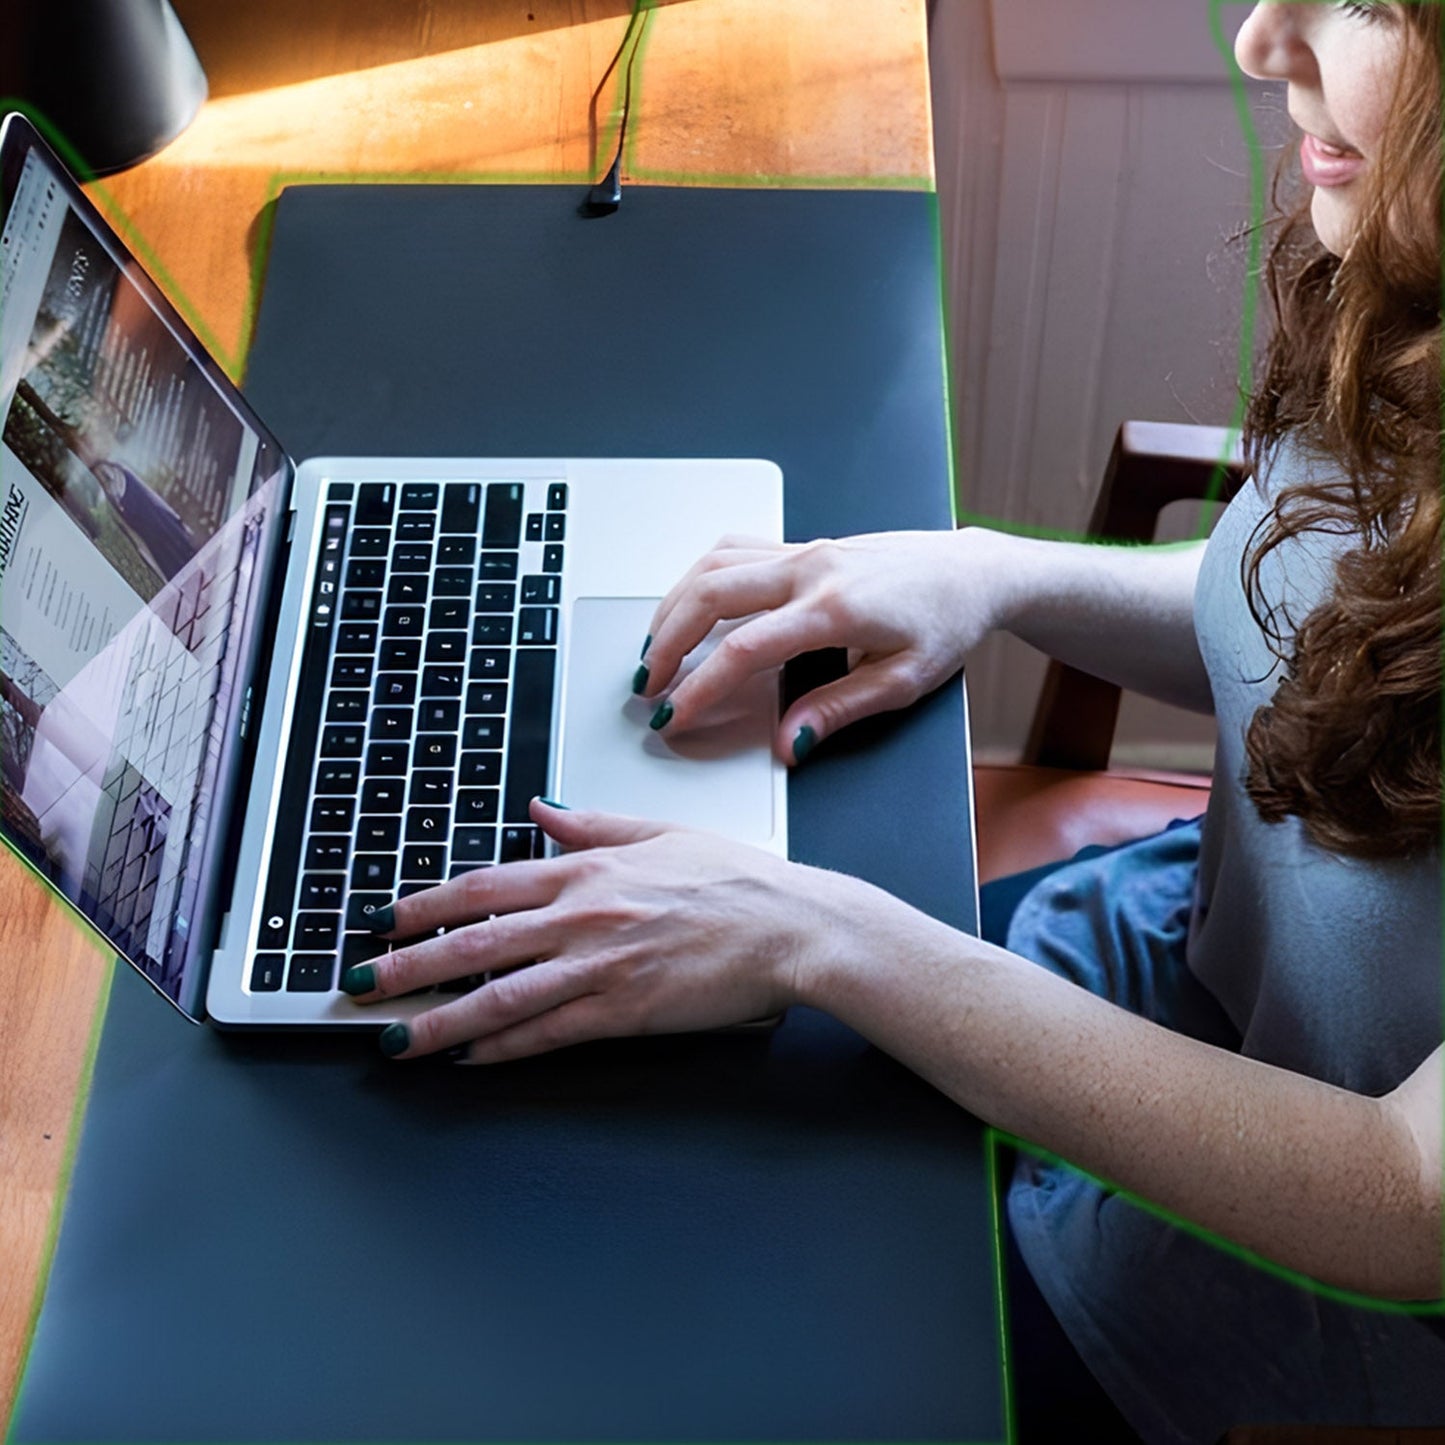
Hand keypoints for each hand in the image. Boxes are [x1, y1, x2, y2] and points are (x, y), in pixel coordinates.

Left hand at [341, 800, 881, 1062]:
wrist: (792, 926)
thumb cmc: (738, 880)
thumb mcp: (661, 832)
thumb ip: (592, 825)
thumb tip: (540, 809)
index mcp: (590, 868)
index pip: (486, 884)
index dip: (426, 904)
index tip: (385, 918)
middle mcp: (584, 915)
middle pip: (476, 942)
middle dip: (409, 967)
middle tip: (359, 983)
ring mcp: (601, 966)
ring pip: (500, 995)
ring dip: (438, 1020)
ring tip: (393, 1039)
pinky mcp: (625, 1011)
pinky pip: (549, 1033)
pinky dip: (503, 1048)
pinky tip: (468, 1059)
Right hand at [638, 529, 998, 763]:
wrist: (973, 573)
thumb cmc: (948, 622)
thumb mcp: (904, 682)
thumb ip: (839, 710)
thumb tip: (789, 742)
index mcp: (835, 609)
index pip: (744, 650)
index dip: (700, 688)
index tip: (675, 717)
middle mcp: (811, 569)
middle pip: (710, 595)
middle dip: (667, 643)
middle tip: (647, 686)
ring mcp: (804, 550)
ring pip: (713, 566)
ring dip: (674, 607)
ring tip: (655, 651)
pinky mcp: (803, 544)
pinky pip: (733, 550)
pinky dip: (699, 578)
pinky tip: (689, 604)